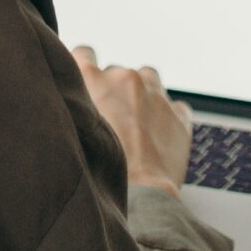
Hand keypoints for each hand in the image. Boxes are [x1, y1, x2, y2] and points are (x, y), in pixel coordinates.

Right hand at [71, 46, 193, 196]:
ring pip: (148, 79)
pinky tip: (159, 138)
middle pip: (117, 74)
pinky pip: (175, 106)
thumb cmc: (97, 172)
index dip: (85, 68)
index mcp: (94, 78)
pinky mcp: (178, 116)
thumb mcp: (72, 129)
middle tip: (110, 123)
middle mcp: (125, 78)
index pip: (84, 53)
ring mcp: (155, 94)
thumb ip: (72, 106)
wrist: (137, 198)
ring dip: (143, 96)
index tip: (87, 84)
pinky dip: (168, 117)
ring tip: (137, 128)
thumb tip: (72, 102)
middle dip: (114, 92)